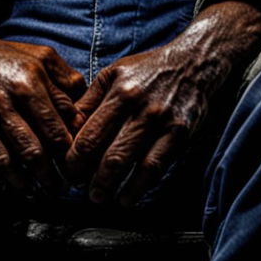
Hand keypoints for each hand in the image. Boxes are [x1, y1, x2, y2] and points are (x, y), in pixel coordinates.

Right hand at [0, 0, 86, 193]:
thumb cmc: (8, 56)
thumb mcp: (43, 57)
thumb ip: (67, 82)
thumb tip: (82, 115)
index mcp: (28, 85)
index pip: (54, 130)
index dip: (67, 152)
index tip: (76, 164)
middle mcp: (4, 104)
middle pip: (32, 152)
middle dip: (49, 177)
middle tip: (61, 188)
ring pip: (7, 164)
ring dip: (25, 184)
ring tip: (38, 191)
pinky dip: (0, 179)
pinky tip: (13, 184)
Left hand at [63, 1, 260, 206]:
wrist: (193, 63)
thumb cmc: (148, 70)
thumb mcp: (113, 73)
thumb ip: (90, 100)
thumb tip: (67, 127)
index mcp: (119, 92)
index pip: (89, 135)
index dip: (74, 160)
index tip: (68, 171)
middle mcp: (139, 108)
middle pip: (107, 155)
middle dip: (89, 179)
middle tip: (80, 189)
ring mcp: (162, 123)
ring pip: (130, 164)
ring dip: (110, 187)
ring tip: (99, 197)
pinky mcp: (180, 135)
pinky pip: (155, 168)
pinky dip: (138, 188)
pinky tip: (127, 198)